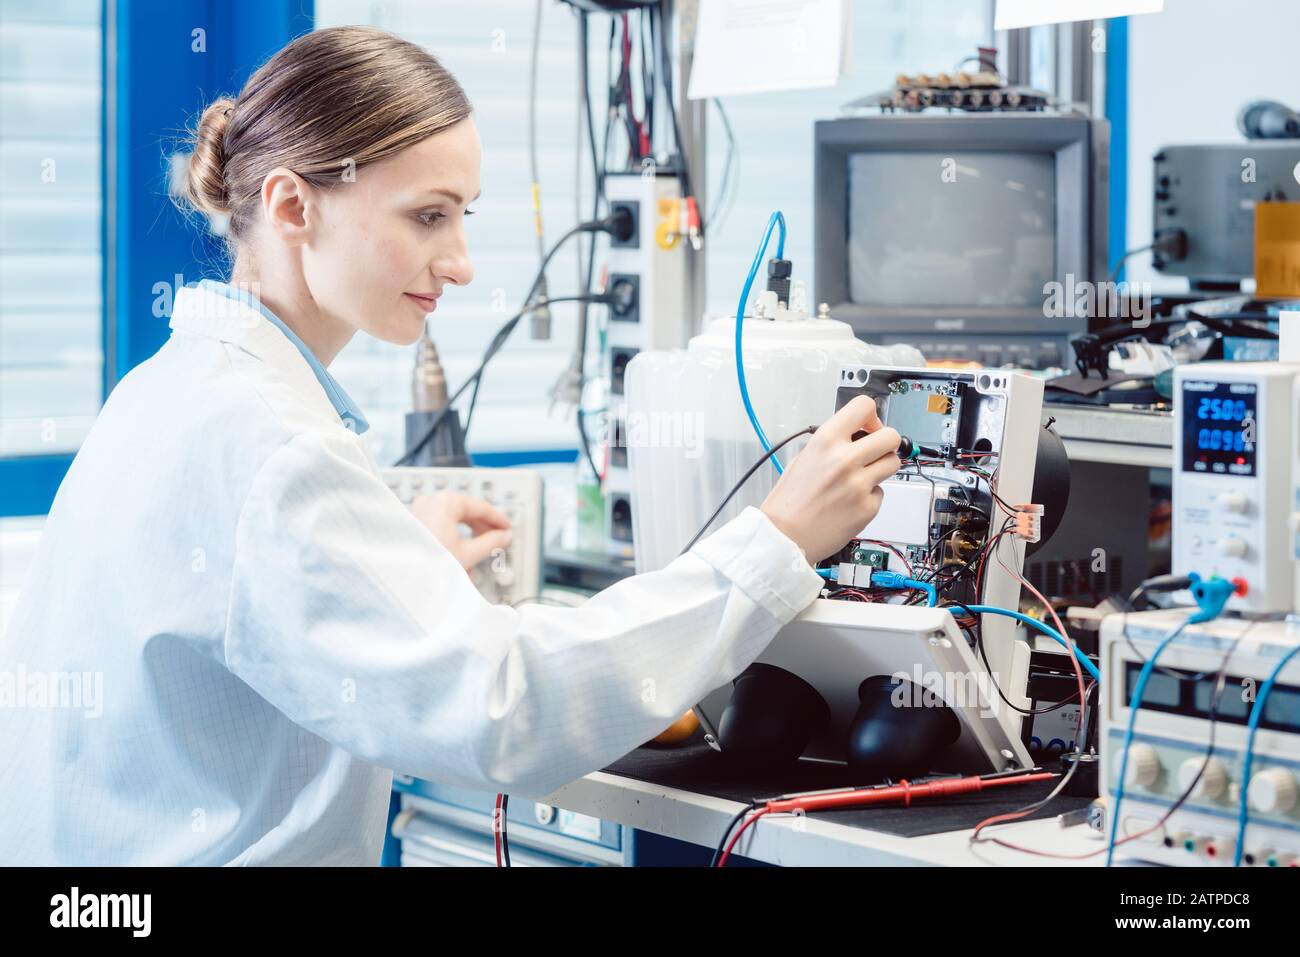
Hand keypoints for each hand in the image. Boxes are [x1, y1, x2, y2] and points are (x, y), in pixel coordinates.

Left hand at [410, 492, 512, 571]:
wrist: (400, 580)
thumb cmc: (427, 565)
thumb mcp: (468, 554)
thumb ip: (491, 542)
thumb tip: (502, 537)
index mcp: (445, 502)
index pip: (480, 506)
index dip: (497, 518)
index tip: (507, 527)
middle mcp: (430, 502)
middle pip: (465, 510)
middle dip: (482, 527)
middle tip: (497, 537)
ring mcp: (419, 511)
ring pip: (452, 518)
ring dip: (468, 534)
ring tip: (479, 550)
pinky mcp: (413, 524)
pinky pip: (439, 524)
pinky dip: (452, 535)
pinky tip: (459, 551)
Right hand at [759, 396, 900, 564]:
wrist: (784, 537)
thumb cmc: (789, 501)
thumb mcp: (804, 457)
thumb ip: (832, 444)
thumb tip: (857, 436)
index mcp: (826, 441)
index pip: (864, 406)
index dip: (871, 416)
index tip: (868, 427)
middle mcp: (845, 459)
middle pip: (890, 436)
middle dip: (885, 442)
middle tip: (874, 452)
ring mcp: (859, 484)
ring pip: (893, 463)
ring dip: (881, 467)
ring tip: (861, 478)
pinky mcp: (868, 507)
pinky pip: (881, 492)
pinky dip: (869, 496)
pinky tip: (850, 502)